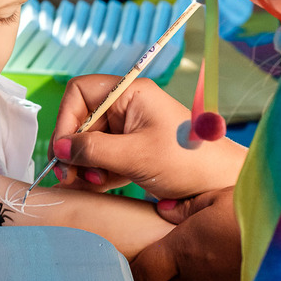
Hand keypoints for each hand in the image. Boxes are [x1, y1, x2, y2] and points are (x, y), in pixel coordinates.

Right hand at [50, 75, 245, 199]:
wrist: (222, 186)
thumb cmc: (188, 162)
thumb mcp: (135, 156)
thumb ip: (92, 150)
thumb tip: (58, 148)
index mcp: (130, 94)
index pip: (80, 92)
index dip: (66, 118)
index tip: (63, 148)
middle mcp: (127, 107)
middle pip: (81, 120)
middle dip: (73, 149)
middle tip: (70, 176)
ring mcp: (129, 130)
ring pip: (88, 142)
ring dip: (84, 165)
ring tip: (92, 184)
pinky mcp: (132, 152)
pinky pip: (101, 158)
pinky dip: (95, 173)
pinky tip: (97, 188)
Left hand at [131, 187, 242, 280]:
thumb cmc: (259, 209)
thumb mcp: (219, 196)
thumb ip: (188, 207)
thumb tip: (163, 211)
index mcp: (184, 250)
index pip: (145, 273)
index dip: (137, 270)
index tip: (136, 263)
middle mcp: (200, 278)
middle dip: (173, 276)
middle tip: (186, 252)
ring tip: (222, 254)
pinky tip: (245, 264)